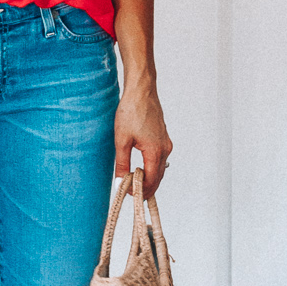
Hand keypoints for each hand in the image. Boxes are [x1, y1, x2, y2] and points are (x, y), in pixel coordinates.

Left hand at [115, 76, 171, 194]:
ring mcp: (166, 143)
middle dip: (146, 188)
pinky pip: (160, 159)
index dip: (140, 190)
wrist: (141, 91)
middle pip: (158, 177)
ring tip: (134, 184)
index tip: (128, 194)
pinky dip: (152, 168)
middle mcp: (164, 148)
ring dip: (149, 178)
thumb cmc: (131, 112)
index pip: (151, 180)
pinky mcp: (163, 137)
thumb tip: (120, 182)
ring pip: (160, 168)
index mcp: (155, 151)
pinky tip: (141, 168)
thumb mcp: (121, 140)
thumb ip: (122, 163)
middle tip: (131, 194)